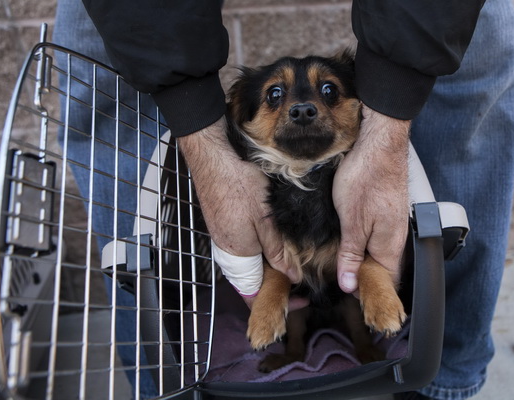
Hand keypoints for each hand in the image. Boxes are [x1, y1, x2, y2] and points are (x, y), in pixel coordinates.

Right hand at [177, 117, 298, 307]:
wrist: (214, 157)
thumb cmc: (239, 185)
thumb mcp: (267, 221)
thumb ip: (278, 252)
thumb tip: (292, 277)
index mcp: (237, 256)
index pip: (253, 294)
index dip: (275, 302)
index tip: (298, 301)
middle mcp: (226, 252)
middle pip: (249, 281)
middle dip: (273, 287)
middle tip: (299, 283)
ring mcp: (222, 238)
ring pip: (245, 265)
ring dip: (266, 269)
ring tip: (289, 265)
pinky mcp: (221, 225)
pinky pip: (240, 249)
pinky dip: (257, 253)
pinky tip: (271, 243)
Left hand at [333, 105, 410, 293]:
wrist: (379, 143)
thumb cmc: (366, 178)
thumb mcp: (351, 222)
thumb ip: (351, 255)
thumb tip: (349, 284)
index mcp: (390, 246)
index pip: (385, 282)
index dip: (367, 291)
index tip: (348, 292)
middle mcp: (397, 238)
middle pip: (382, 268)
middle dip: (362, 275)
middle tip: (340, 275)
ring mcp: (394, 223)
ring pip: (378, 251)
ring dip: (361, 257)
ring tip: (342, 257)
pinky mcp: (387, 210)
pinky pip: (378, 235)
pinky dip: (363, 241)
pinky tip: (350, 235)